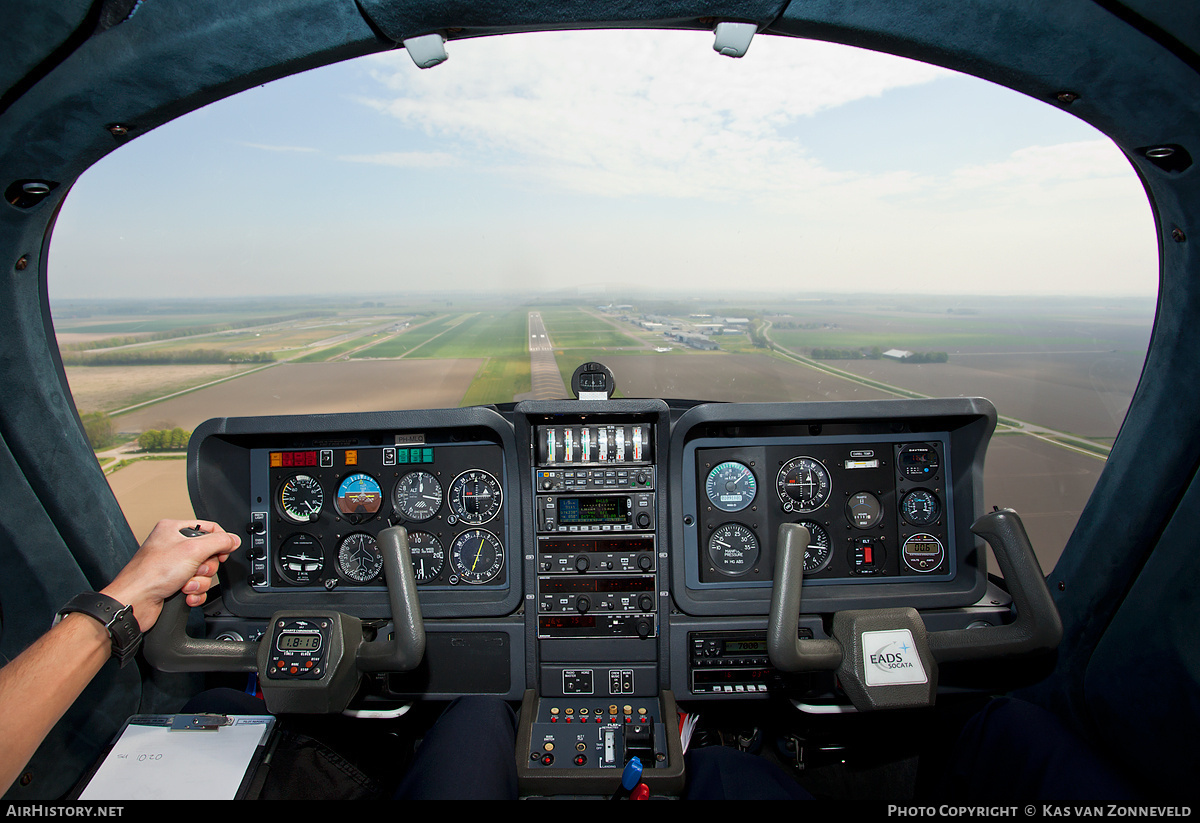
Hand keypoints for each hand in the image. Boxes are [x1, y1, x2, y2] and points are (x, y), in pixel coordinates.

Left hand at [101, 519, 240, 631]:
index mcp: (173, 529)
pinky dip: (194, 593)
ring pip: (203, 572)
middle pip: (208, 553)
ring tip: (185, 584)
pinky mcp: (173, 583)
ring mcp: (172, 566)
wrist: (134, 602)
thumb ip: (218, 542)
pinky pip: (196, 587)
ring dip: (198, 582)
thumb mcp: (193, 550)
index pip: (209, 528)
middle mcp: (172, 546)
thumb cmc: (150, 574)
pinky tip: (185, 594)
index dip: (219, 541)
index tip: (222, 552)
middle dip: (205, 567)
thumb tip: (233, 539)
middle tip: (194, 570)